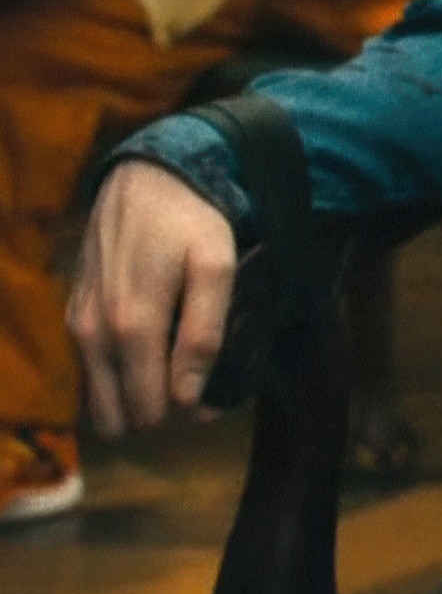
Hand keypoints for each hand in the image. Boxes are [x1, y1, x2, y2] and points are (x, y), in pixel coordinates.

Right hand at [69, 161, 236, 435]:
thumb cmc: (189, 220)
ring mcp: (77, 328)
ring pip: (101, 399)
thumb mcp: (215, 266)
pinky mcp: (73, 317)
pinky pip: (92, 372)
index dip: (188, 412)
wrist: (143, 179)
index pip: (151, 408)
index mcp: (131, 326)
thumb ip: (203, 333)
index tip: (217, 396)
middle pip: (121, 415)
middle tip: (198, 385)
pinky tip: (152, 353)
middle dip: (162, 411)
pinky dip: (119, 376)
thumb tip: (188, 397)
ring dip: (137, 397)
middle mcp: (93, 335)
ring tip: (178, 370)